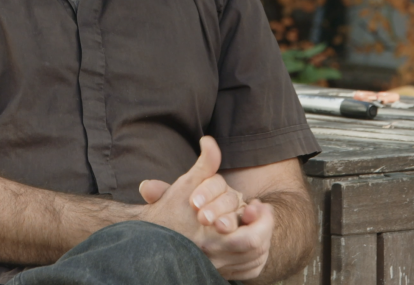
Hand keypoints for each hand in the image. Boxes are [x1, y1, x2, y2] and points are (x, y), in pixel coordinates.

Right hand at [138, 137, 273, 279]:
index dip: (263, 221)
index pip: (251, 240)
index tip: (258, 205)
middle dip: (265, 227)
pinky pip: (249, 270)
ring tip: (256, 221)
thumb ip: (204, 164)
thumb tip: (209, 141)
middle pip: (257, 250)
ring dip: (262, 239)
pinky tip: (252, 240)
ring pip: (255, 260)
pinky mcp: (217, 274)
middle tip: (260, 211)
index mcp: (210, 241)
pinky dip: (256, 256)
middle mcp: (215, 259)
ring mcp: (216, 268)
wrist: (148, 240)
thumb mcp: (185, 186)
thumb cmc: (167, 212)